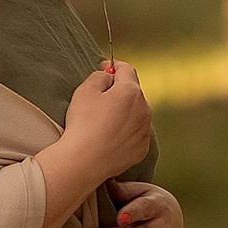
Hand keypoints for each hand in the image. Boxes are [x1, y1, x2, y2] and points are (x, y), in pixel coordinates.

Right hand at [36, 59, 152, 227]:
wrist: (84, 161)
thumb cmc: (83, 124)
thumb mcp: (85, 90)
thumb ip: (100, 76)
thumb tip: (108, 77)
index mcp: (131, 92)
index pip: (126, 70)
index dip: (114, 66)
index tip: (104, 68)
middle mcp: (144, 110)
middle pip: (133, 92)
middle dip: (119, 91)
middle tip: (100, 97)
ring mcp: (145, 131)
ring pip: (136, 113)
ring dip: (124, 112)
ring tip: (104, 121)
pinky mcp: (141, 149)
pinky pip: (135, 133)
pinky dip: (126, 131)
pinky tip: (110, 137)